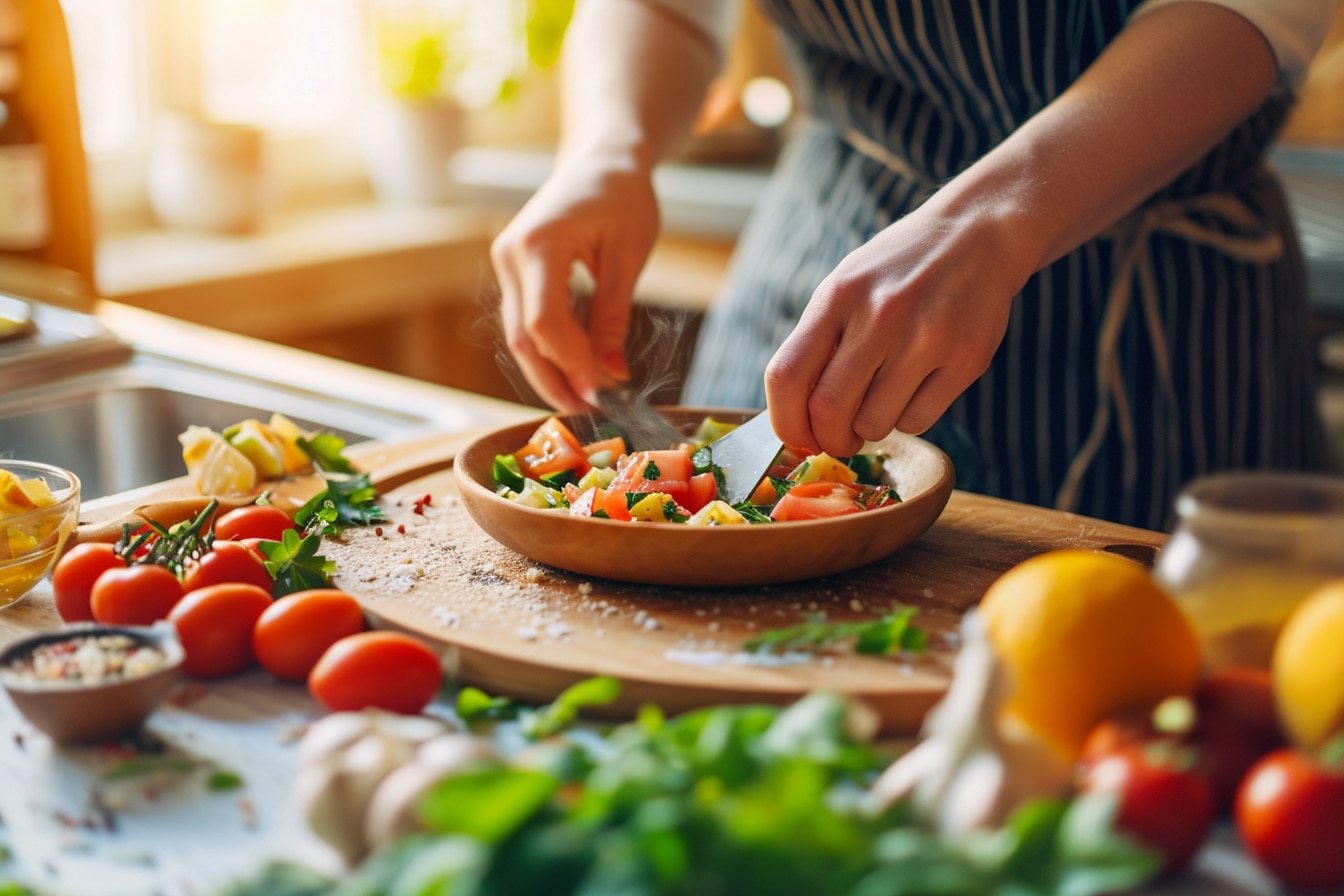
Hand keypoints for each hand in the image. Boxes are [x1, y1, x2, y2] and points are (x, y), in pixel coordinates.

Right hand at [490, 155, 658, 411]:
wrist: (601, 159)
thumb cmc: (623, 196)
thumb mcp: (629, 255)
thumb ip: (614, 317)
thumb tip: (613, 374)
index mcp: (539, 243)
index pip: (544, 322)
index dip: (574, 363)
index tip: (608, 389)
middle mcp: (510, 254)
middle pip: (521, 337)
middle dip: (556, 380)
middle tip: (593, 411)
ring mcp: (506, 263)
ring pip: (517, 336)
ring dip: (550, 372)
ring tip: (587, 399)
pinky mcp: (513, 272)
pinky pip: (524, 321)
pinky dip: (548, 350)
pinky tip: (576, 372)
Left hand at [764, 201, 1025, 456]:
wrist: (978, 232)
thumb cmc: (899, 269)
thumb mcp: (848, 285)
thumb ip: (819, 341)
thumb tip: (795, 416)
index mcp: (838, 296)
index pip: (786, 376)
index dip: (785, 421)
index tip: (797, 436)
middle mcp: (880, 315)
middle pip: (828, 411)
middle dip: (829, 440)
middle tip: (839, 439)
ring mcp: (926, 337)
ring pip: (874, 424)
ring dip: (870, 429)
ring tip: (880, 403)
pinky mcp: (966, 358)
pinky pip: (918, 421)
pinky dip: (908, 419)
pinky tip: (914, 390)